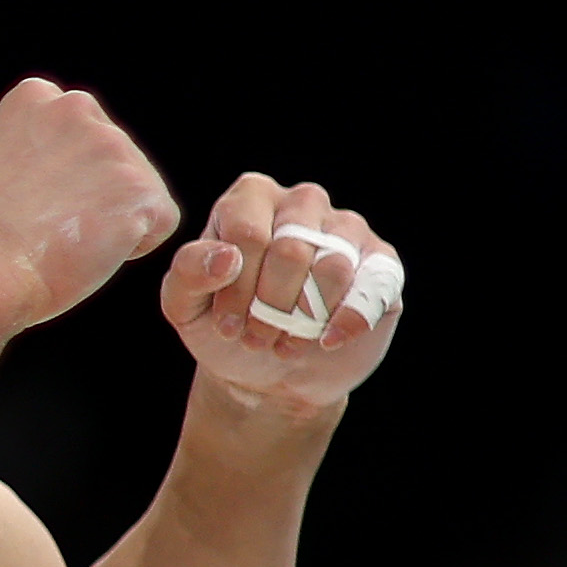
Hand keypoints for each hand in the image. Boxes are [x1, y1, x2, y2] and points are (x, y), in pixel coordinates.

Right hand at [0, 79, 184, 333]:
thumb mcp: (1, 160)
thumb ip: (44, 145)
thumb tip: (85, 168)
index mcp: (35, 96)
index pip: (82, 135)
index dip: (63, 177)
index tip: (28, 199)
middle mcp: (77, 107)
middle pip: (115, 159)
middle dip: (94, 194)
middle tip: (47, 223)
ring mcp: (112, 145)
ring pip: (139, 191)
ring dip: (113, 219)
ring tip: (65, 237)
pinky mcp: (141, 187)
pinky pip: (160, 222)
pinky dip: (134, 245)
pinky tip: (89, 249)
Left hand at [160, 175, 404, 413]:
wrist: (269, 369)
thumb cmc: (224, 324)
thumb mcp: (185, 305)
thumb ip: (189, 273)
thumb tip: (226, 256)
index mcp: (250, 198)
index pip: (248, 233)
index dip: (237, 288)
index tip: (227, 325)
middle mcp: (302, 202)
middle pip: (292, 250)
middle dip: (271, 307)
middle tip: (256, 337)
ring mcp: (347, 229)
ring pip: (334, 266)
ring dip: (306, 318)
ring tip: (284, 342)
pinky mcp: (382, 264)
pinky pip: (376, 284)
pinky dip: (349, 320)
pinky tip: (327, 340)